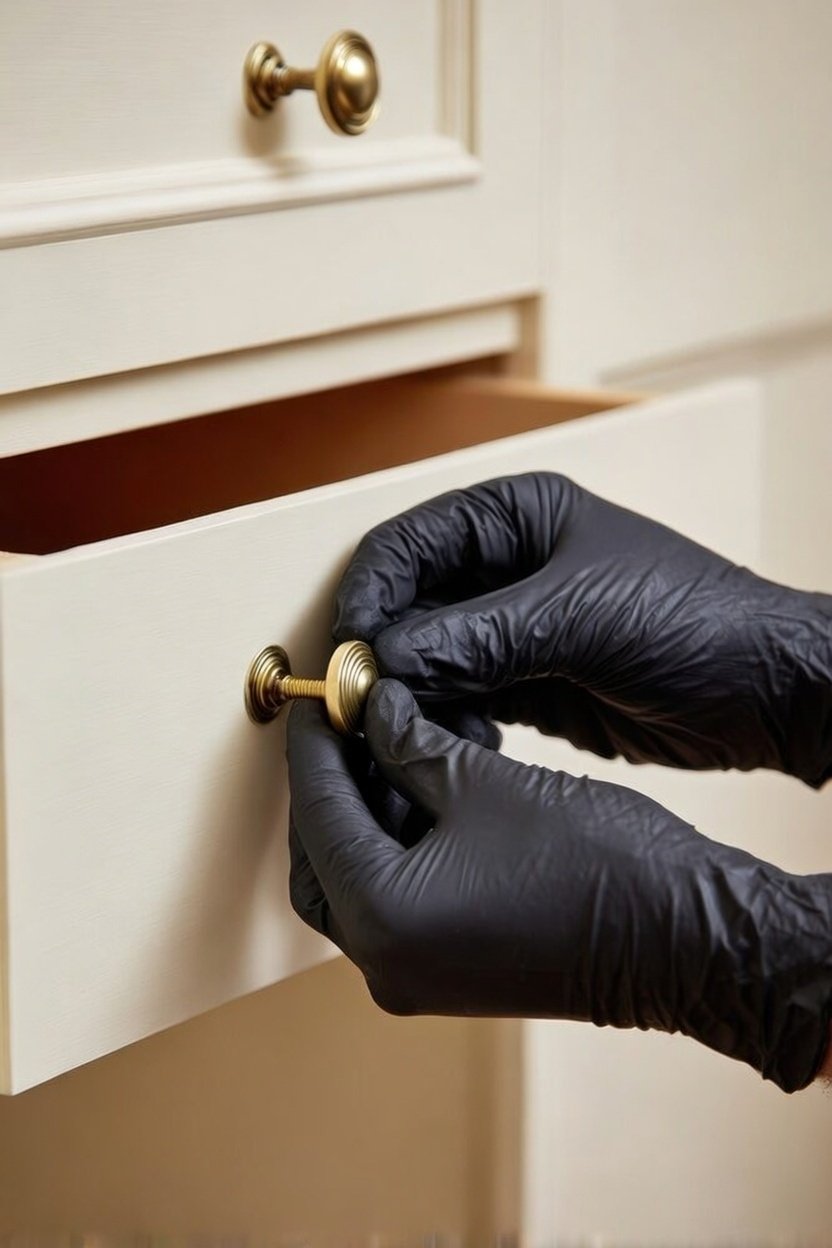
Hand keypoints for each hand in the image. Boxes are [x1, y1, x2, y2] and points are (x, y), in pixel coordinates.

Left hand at [287, 679, 831, 1092]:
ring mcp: (418, 975)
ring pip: (359, 875)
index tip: (319, 692)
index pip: (317, 812)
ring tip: (399, 736)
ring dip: (372, 806)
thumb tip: (373, 708)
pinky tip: (431, 779)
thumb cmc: (594, 862)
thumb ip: (409, 742)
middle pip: (323, 855)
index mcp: (381, 917)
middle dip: (332, 781)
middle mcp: (384, 963)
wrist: (685, 939)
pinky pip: (399, 896)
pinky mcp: (452, 970)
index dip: (315, 742)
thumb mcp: (484, 783)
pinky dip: (403, 839)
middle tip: (347, 718)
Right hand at [334, 474, 831, 785]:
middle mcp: (506, 569)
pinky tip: (452, 746)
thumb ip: (481, 636)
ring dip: (411, 697)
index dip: (371, 592)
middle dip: (384, 653)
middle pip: (410, 604)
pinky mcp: (527, 684)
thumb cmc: (694, 620)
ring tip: (407, 732)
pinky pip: (461, 701)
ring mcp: (514, 629)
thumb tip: (392, 656)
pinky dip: (445, 724)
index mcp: (516, 517)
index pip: (410, 543)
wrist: (764, 692)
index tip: (349, 645)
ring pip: (429, 660)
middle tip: (363, 704)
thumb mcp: (581, 616)